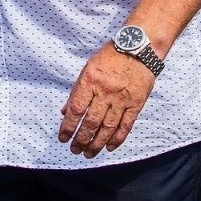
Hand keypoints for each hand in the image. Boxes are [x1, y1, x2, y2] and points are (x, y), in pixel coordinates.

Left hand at [58, 43, 156, 157]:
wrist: (138, 47)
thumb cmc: (110, 57)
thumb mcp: (88, 69)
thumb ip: (77, 92)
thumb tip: (66, 113)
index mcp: (90, 81)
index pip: (76, 109)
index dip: (68, 127)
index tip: (63, 138)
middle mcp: (105, 91)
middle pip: (91, 122)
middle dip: (81, 139)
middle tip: (75, 150)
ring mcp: (122, 98)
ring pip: (108, 128)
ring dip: (97, 143)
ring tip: (88, 153)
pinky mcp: (136, 103)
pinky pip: (126, 125)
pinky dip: (117, 138)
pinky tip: (109, 147)